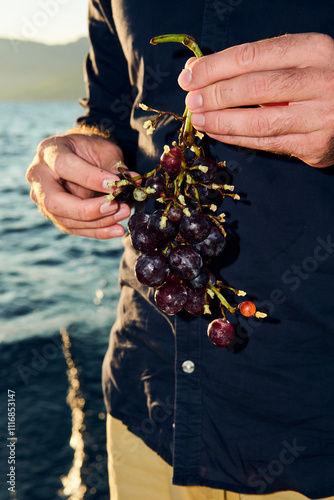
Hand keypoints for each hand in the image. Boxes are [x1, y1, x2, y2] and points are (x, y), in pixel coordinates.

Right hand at [26, 132, 134, 238]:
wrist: (79, 158)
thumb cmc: (90, 150)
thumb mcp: (103, 150)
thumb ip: (115, 166)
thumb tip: (133, 182)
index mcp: (49, 152)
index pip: (63, 166)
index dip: (90, 177)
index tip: (116, 185)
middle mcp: (39, 177)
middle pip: (55, 201)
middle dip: (87, 209)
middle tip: (114, 206)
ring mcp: (43, 200)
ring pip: (66, 219)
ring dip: (97, 222)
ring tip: (123, 214)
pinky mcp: (55, 216)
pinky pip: (75, 229)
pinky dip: (98, 231)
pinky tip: (117, 229)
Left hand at [178, 33, 333, 167]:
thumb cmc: (315, 81)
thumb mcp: (294, 61)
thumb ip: (253, 65)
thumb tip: (197, 73)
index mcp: (314, 49)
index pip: (253, 55)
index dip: (215, 67)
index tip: (189, 77)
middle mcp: (321, 80)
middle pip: (255, 87)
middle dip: (215, 94)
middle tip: (191, 100)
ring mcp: (321, 116)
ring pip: (259, 121)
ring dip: (221, 121)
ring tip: (198, 119)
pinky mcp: (315, 146)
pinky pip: (267, 143)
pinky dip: (236, 139)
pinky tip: (218, 133)